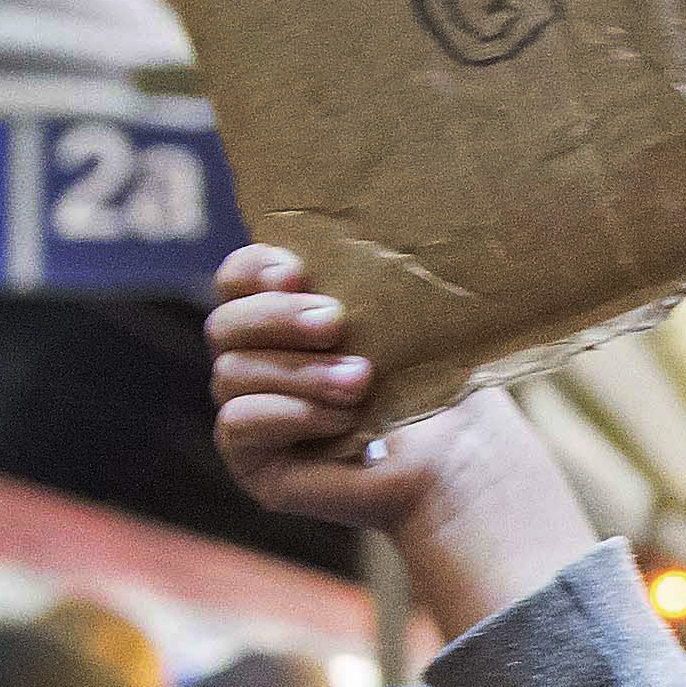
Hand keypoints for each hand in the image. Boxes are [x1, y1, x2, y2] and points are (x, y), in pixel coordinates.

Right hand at [209, 247, 598, 631]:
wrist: (460, 461)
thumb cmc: (434, 384)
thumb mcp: (400, 319)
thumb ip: (362, 280)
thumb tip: (360, 222)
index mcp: (281, 319)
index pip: (236, 279)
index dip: (253, 270)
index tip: (296, 271)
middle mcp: (255, 363)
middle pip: (225, 324)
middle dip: (277, 318)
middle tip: (335, 323)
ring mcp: (249, 414)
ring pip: (234, 373)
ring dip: (301, 372)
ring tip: (361, 381)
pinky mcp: (253, 464)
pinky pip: (238, 424)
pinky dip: (289, 413)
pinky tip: (341, 420)